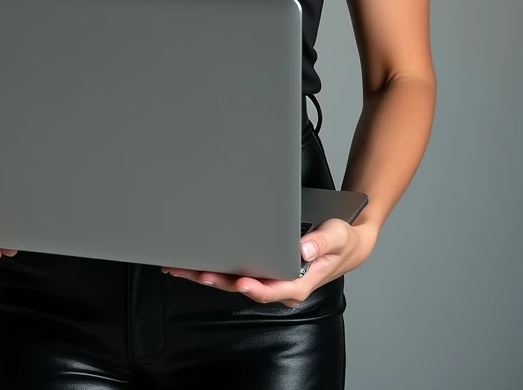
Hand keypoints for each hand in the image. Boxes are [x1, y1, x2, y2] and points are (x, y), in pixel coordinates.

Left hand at [161, 218, 377, 306]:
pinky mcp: (262, 271)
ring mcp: (270, 280)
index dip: (256, 288)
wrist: (344, 246)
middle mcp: (281, 286)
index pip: (274, 290)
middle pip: (245, 287)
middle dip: (218, 280)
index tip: (240, 282)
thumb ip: (321, 242)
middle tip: (195, 272)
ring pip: (235, 282)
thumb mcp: (338, 236)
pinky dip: (214, 268)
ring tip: (181, 268)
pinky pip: (236, 272)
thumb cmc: (341, 241)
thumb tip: (303, 250)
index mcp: (300, 282)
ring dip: (208, 275)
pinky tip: (193, 264)